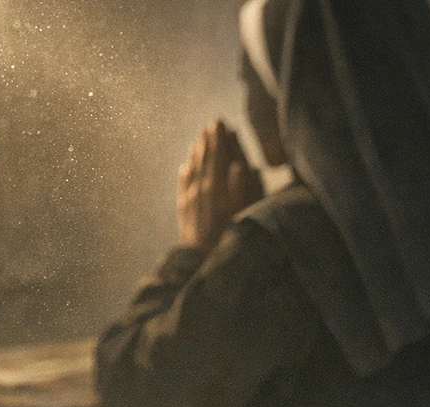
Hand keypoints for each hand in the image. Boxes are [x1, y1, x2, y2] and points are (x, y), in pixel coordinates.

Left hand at [176, 121, 263, 248]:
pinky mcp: (183, 210)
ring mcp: (190, 198)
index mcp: (218, 184)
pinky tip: (185, 166)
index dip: (221, 138)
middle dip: (209, 140)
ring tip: (200, 139)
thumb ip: (243, 187)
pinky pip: (183, 184)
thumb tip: (239, 165)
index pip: (220, 154)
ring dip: (197, 152)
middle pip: (206, 158)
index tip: (222, 122)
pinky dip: (185, 172)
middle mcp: (202, 188)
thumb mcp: (246, 212)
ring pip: (193, 168)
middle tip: (212, 124)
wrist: (203, 261)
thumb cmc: (232, 236)